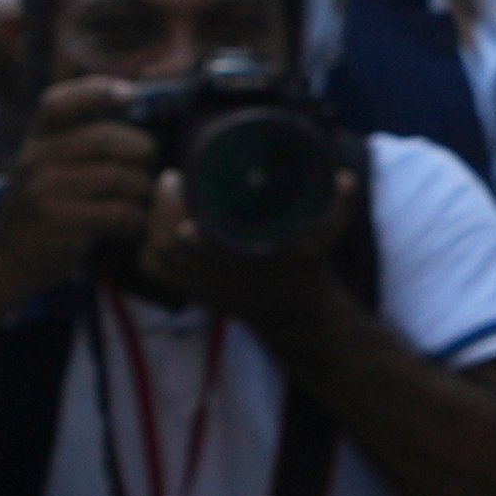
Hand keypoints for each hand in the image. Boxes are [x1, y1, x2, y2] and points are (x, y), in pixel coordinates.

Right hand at [0, 79, 156, 292]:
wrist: (2, 261)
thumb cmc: (42, 208)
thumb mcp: (45, 166)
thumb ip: (77, 140)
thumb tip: (132, 105)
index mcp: (35, 140)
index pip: (58, 103)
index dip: (95, 91)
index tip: (127, 94)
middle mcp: (35, 159)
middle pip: (103, 138)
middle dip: (141, 150)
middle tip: (150, 166)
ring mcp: (43, 191)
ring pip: (118, 177)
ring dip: (143, 189)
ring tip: (142, 199)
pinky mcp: (57, 223)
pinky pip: (117, 212)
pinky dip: (135, 219)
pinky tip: (133, 224)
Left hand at [138, 165, 356, 342]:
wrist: (298, 319)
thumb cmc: (310, 273)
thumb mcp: (327, 241)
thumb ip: (338, 208)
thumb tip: (346, 175)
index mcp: (245, 264)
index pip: (197, 241)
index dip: (177, 212)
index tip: (177, 180)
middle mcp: (217, 277)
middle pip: (166, 246)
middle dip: (160, 211)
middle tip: (170, 180)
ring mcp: (201, 286)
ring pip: (157, 258)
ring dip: (152, 227)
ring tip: (164, 199)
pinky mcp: (193, 291)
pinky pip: (157, 272)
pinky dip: (148, 250)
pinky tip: (155, 228)